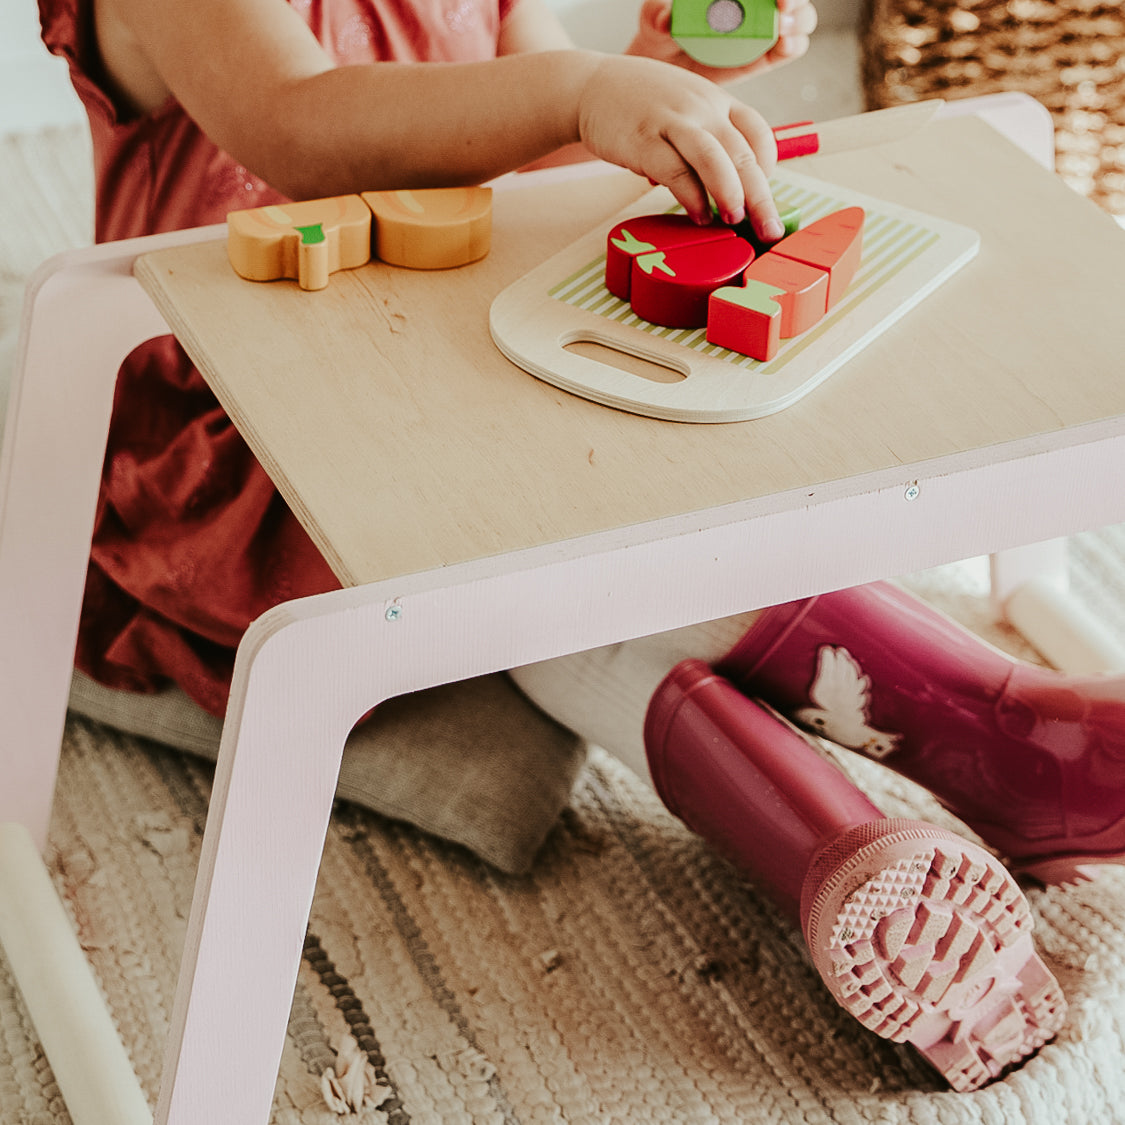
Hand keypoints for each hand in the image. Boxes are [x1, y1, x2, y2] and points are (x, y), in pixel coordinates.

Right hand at [575, 54, 783, 240]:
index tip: (764, 194)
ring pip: (714, 158)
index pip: (757, 132)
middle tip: (769, 229)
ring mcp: (673, 122)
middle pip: (742, 153)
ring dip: (730, 193)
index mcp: (716, 100)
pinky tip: (698, 216)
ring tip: (736, 220)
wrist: (591, 86)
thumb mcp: (685, 109)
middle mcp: (701, 107)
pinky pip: (675, 172)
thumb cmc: (641, 105)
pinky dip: (691, 197)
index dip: (768, 167)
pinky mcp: (644, 140)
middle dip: (761, 196)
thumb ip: (707, 141)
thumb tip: (725, 189)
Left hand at [627, 0, 817, 84]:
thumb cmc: (660, 36)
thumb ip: (656, 14)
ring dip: (798, 21)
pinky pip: (788, 49)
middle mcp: (753, 3)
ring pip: (798, 18)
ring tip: (782, 32)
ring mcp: (762, 28)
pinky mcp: (764, 57)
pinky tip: (782, 46)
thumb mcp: (653, 22)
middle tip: (783, 6)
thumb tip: (666, 19)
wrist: (663, 72)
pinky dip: (791, 46)